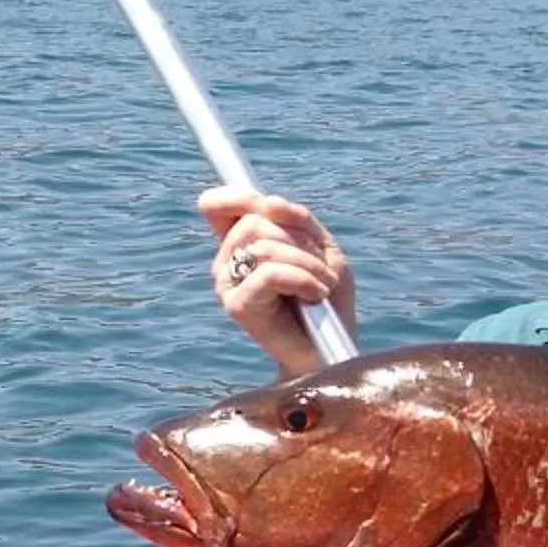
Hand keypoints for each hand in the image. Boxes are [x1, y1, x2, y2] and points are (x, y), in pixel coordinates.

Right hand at [199, 186, 353, 376]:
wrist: (330, 350)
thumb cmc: (326, 299)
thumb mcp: (320, 249)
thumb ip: (297, 220)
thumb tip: (267, 201)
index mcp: (242, 244)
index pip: (217, 205)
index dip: (237, 195)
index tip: (265, 203)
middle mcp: (227, 262)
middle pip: (254, 220)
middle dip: (300, 238)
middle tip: (323, 268)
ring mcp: (227, 284)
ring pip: (265, 245)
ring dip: (309, 262)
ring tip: (325, 285)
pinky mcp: (237, 306)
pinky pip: (270, 273)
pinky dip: (303, 279)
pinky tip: (317, 294)